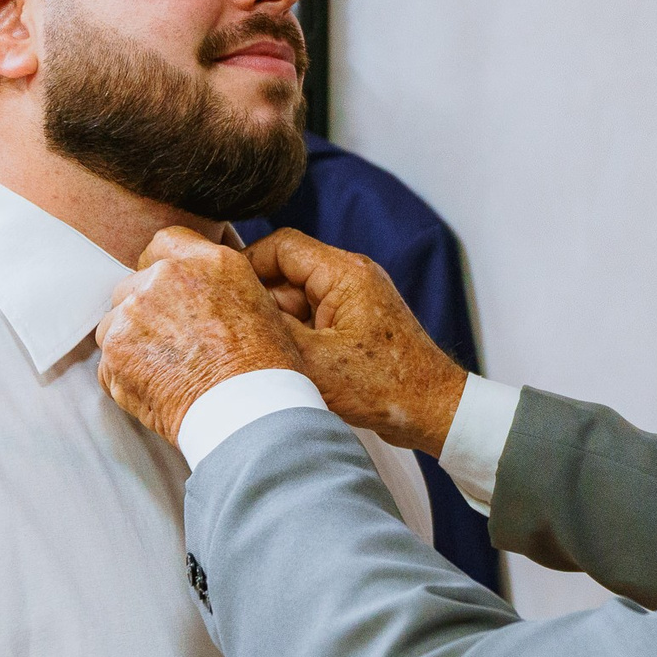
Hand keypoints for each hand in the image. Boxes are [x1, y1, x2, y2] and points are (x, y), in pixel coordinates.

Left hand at [96, 229, 303, 443]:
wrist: (248, 411)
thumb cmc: (264, 369)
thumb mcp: (258, 305)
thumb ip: (216, 285)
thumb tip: (194, 292)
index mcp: (208, 262)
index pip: (164, 243)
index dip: (161, 270)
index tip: (167, 294)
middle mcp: (167, 277)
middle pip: (133, 285)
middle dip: (145, 314)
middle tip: (171, 347)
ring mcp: (136, 311)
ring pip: (115, 323)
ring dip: (131, 344)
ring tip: (165, 372)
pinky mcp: (116, 348)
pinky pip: (108, 361)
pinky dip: (124, 377)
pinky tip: (156, 390)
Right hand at [246, 229, 467, 453]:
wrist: (434, 411)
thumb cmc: (386, 387)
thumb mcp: (315, 361)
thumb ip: (271, 329)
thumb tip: (231, 309)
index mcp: (345, 273)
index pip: (281, 245)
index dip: (245, 264)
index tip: (222, 293)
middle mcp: (351, 278)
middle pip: (285, 274)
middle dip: (260, 303)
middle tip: (237, 333)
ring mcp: (354, 301)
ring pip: (296, 300)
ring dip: (277, 325)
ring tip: (264, 356)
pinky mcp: (354, 324)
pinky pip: (312, 319)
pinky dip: (295, 338)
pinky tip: (286, 365)